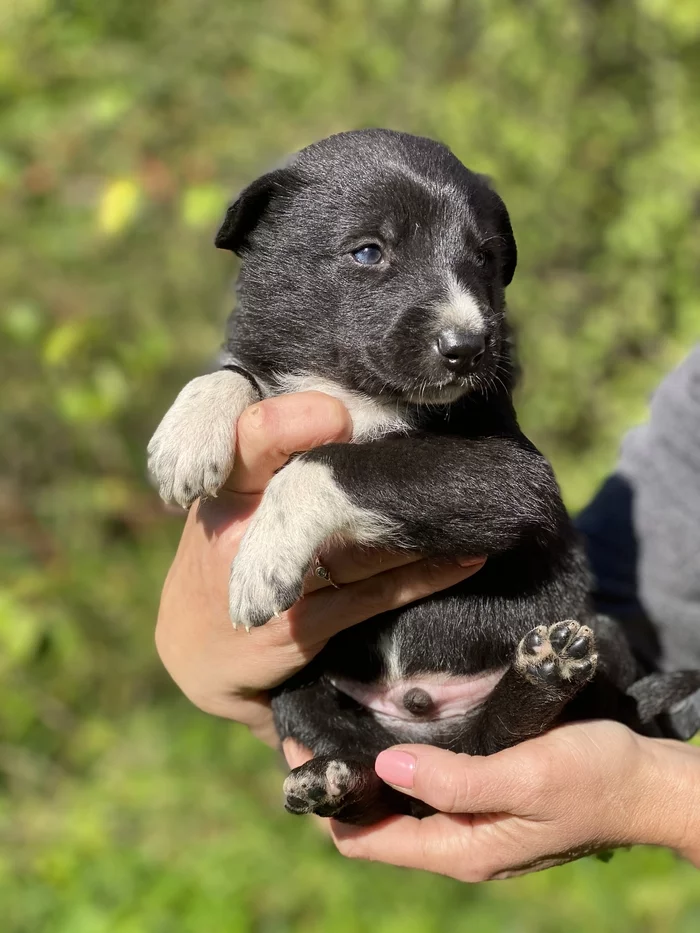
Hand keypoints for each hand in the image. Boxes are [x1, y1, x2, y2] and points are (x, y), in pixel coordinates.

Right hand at [155, 390, 484, 746]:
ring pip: (352, 540)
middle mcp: (241, 527)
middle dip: (337, 465)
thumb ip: (268, 450)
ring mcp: (270, 578)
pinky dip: (424, 574)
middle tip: (385, 437)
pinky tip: (466, 555)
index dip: (287, 423)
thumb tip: (347, 395)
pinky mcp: (302, 624)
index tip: (335, 412)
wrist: (196, 647)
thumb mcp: (227, 496)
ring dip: (410, 519)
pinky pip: (373, 593)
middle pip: (292, 487)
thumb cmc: (223, 549)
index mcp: (227, 484)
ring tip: (465, 493)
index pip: (246, 438)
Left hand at [314, 721, 699, 877]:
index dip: (324, 801)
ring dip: (365, 769)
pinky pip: (422, 786)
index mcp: (458, 849)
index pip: (363, 839)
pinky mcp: (481, 797)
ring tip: (339, 718)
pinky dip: (397, 762)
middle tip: (310, 724)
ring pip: (394, 803)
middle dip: (337, 782)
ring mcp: (468, 822)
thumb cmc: (593, 777)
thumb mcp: (526, 777)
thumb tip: (383, 772)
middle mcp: (455, 842)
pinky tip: (390, 725)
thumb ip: (456, 781)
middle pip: (372, 822)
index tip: (299, 749)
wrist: (644, 782)